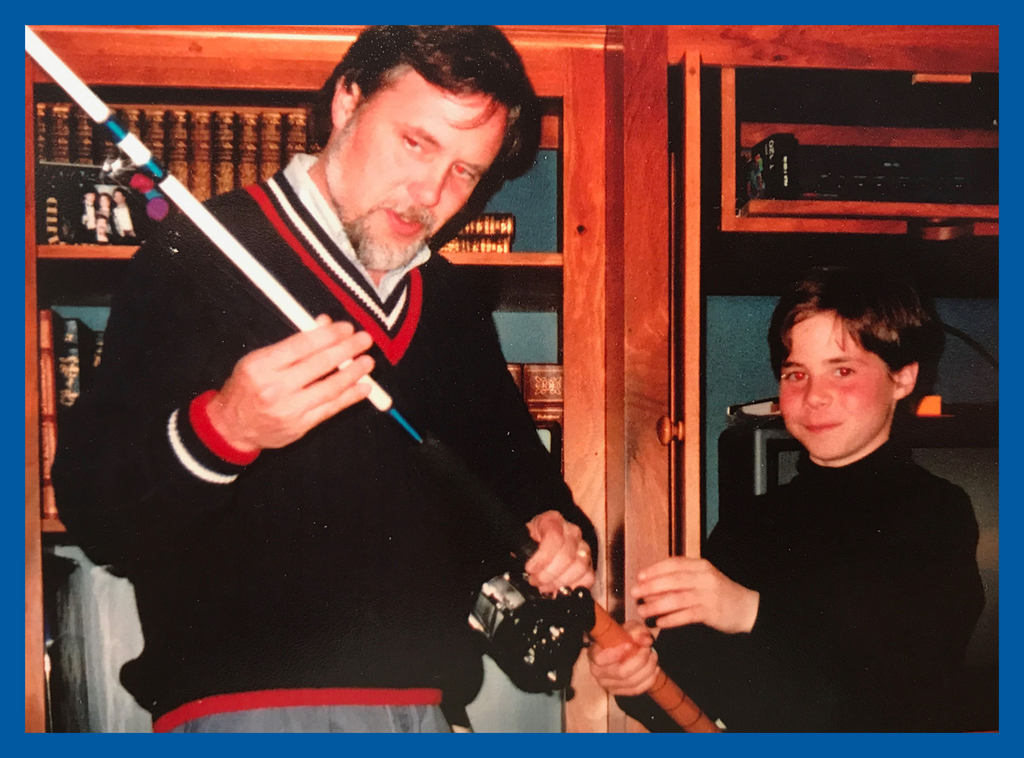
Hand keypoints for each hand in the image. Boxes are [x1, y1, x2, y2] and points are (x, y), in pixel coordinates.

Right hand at [205, 315, 374, 451]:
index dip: (328, 335)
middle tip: (365, 339)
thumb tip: (325, 324)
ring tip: (368, 362)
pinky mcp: (300, 427)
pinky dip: (350, 397)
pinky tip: (364, 386)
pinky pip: (331, 409)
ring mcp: (288, 410)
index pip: (301, 346)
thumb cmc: (247, 387)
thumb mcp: (260, 360)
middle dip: (346, 349)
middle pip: (319, 365)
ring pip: (329, 388)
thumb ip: (292, 344)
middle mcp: (274, 388)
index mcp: (261, 366)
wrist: (231, 428)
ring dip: (353, 373)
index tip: (347, 328)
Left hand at [524, 511, 595, 594]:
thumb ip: (522, 548)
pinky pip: (588, 577)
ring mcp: (583, 547)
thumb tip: (522, 563)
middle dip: (548, 574)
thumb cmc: (531, 541)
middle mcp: (572, 531)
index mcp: (553, 520)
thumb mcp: (522, 538)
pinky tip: (560, 589)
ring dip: (559, 582)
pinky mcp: (589, 563)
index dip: (542, 558)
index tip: (530, 569)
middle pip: (567, 556)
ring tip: (545, 587)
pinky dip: (574, 586)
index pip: (554, 538)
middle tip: (535, 581)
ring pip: (579, 567)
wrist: (540, 542)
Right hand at [588, 620, 658, 695]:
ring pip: (632, 682)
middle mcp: (598, 673)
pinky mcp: (620, 692)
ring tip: (653, 656)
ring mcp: (609, 685)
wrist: (626, 650)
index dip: (615, 654)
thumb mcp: (628, 628)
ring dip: (647, 669)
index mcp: (594, 654)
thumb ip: (637, 631)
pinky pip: (637, 690)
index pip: (600, 659)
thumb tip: (646, 640)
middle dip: (639, 660)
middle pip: (621, 672)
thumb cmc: (623, 637)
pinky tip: (655, 669)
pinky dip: (649, 680)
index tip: (630, 644)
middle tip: (648, 649)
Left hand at [632, 556, 759, 633]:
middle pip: (673, 580)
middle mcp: (705, 578)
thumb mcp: (701, 578)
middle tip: (635, 593)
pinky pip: (687, 615)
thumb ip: (680, 578)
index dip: (654, 570)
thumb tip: (649, 584)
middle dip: (651, 587)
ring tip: (642, 611)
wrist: (746, 608)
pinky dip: (672, 619)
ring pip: (677, 599)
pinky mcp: (712, 613)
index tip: (639, 576)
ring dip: (657, 605)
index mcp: (701, 565)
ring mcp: (709, 595)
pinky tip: (660, 622)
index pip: (674, 564)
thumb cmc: (717, 592)